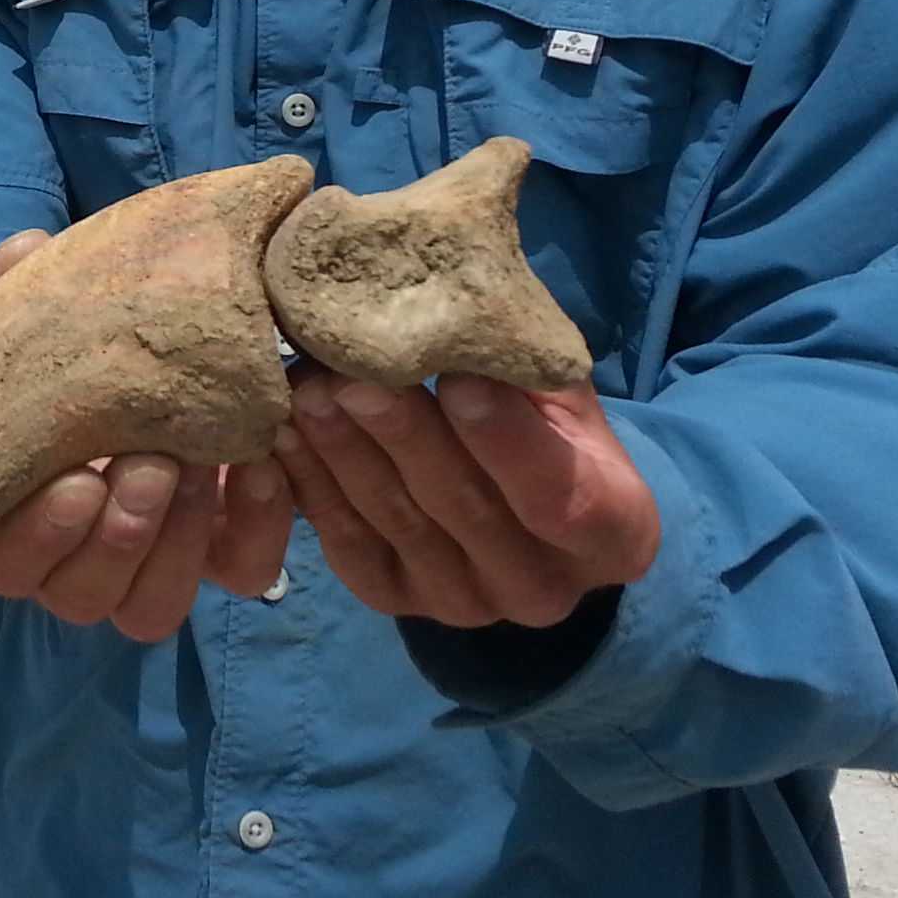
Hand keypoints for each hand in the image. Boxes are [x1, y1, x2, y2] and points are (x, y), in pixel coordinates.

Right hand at [0, 230, 299, 641]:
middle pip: (82, 596)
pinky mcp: (223, 553)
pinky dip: (255, 532)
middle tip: (151, 463)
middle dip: (119, 536)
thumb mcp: (31, 305)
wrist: (160, 340)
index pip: (8, 563)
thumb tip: (23, 255)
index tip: (80, 477)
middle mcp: (75, 562)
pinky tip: (260, 470)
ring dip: (175, 543)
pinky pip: (241, 573)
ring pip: (152, 607)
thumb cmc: (72, 341)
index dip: (40, 534)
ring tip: (198, 464)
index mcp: (11, 516)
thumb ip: (8, 283)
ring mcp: (151, 565)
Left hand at [270, 367, 658, 628]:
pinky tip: (283, 435)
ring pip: (400, 526)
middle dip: (404, 436)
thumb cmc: (549, 424)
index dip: (507, 441)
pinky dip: (313, 488)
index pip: (560, 497)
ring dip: (345, 454)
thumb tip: (463, 294)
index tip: (460, 376)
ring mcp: (466, 603)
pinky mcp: (398, 603)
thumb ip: (525, 365)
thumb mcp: (562, 390)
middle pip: (467, 510)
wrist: (521, 499)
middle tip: (351, 371)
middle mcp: (543, 588)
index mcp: (614, 535)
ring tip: (306, 388)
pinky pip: (349, 548)